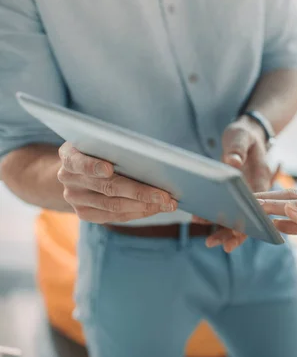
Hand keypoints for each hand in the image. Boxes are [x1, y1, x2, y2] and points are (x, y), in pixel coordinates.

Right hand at [57, 142, 176, 223]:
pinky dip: (139, 213)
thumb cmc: (99, 148)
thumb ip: (115, 145)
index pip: (79, 161)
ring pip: (114, 206)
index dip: (92, 166)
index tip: (108, 169)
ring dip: (145, 206)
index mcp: (69, 155)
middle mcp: (68, 178)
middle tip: (165, 196)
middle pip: (107, 187)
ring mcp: (75, 198)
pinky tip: (156, 208)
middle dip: (140, 192)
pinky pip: (115, 216)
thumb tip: (151, 154)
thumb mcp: (101, 140)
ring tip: (168, 204)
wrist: (76, 168)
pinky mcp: (84, 213)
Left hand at [203, 115, 272, 251]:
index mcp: (261, 180)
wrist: (246, 133)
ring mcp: (243, 194)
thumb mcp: (242, 137)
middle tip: (211, 243)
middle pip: (245, 219)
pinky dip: (213, 216)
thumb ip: (238, 149)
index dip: (247, 224)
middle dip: (229, 234)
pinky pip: (224, 208)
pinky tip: (199, 219)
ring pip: (234, 217)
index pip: (257, 209)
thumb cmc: (245, 136)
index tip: (235, 236)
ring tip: (206, 240)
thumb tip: (232, 162)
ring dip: (221, 229)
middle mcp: (254, 192)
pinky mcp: (232, 193)